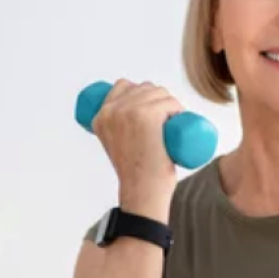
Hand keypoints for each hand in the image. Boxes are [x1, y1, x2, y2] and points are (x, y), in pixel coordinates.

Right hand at [92, 80, 184, 218]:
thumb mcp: (115, 145)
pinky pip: (168, 102)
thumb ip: (116, 132)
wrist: (141, 191)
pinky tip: (178, 117)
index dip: (141, 93)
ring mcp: (130, 112)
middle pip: (144, 88)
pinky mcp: (148, 116)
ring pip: (159, 93)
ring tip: (172, 123)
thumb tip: (128, 125)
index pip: (123, 86)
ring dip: (171, 103)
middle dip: (159, 98)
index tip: (152, 111)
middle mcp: (111, 111)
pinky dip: (177, 107)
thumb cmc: (134, 173)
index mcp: (100, 116)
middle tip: (166, 121)